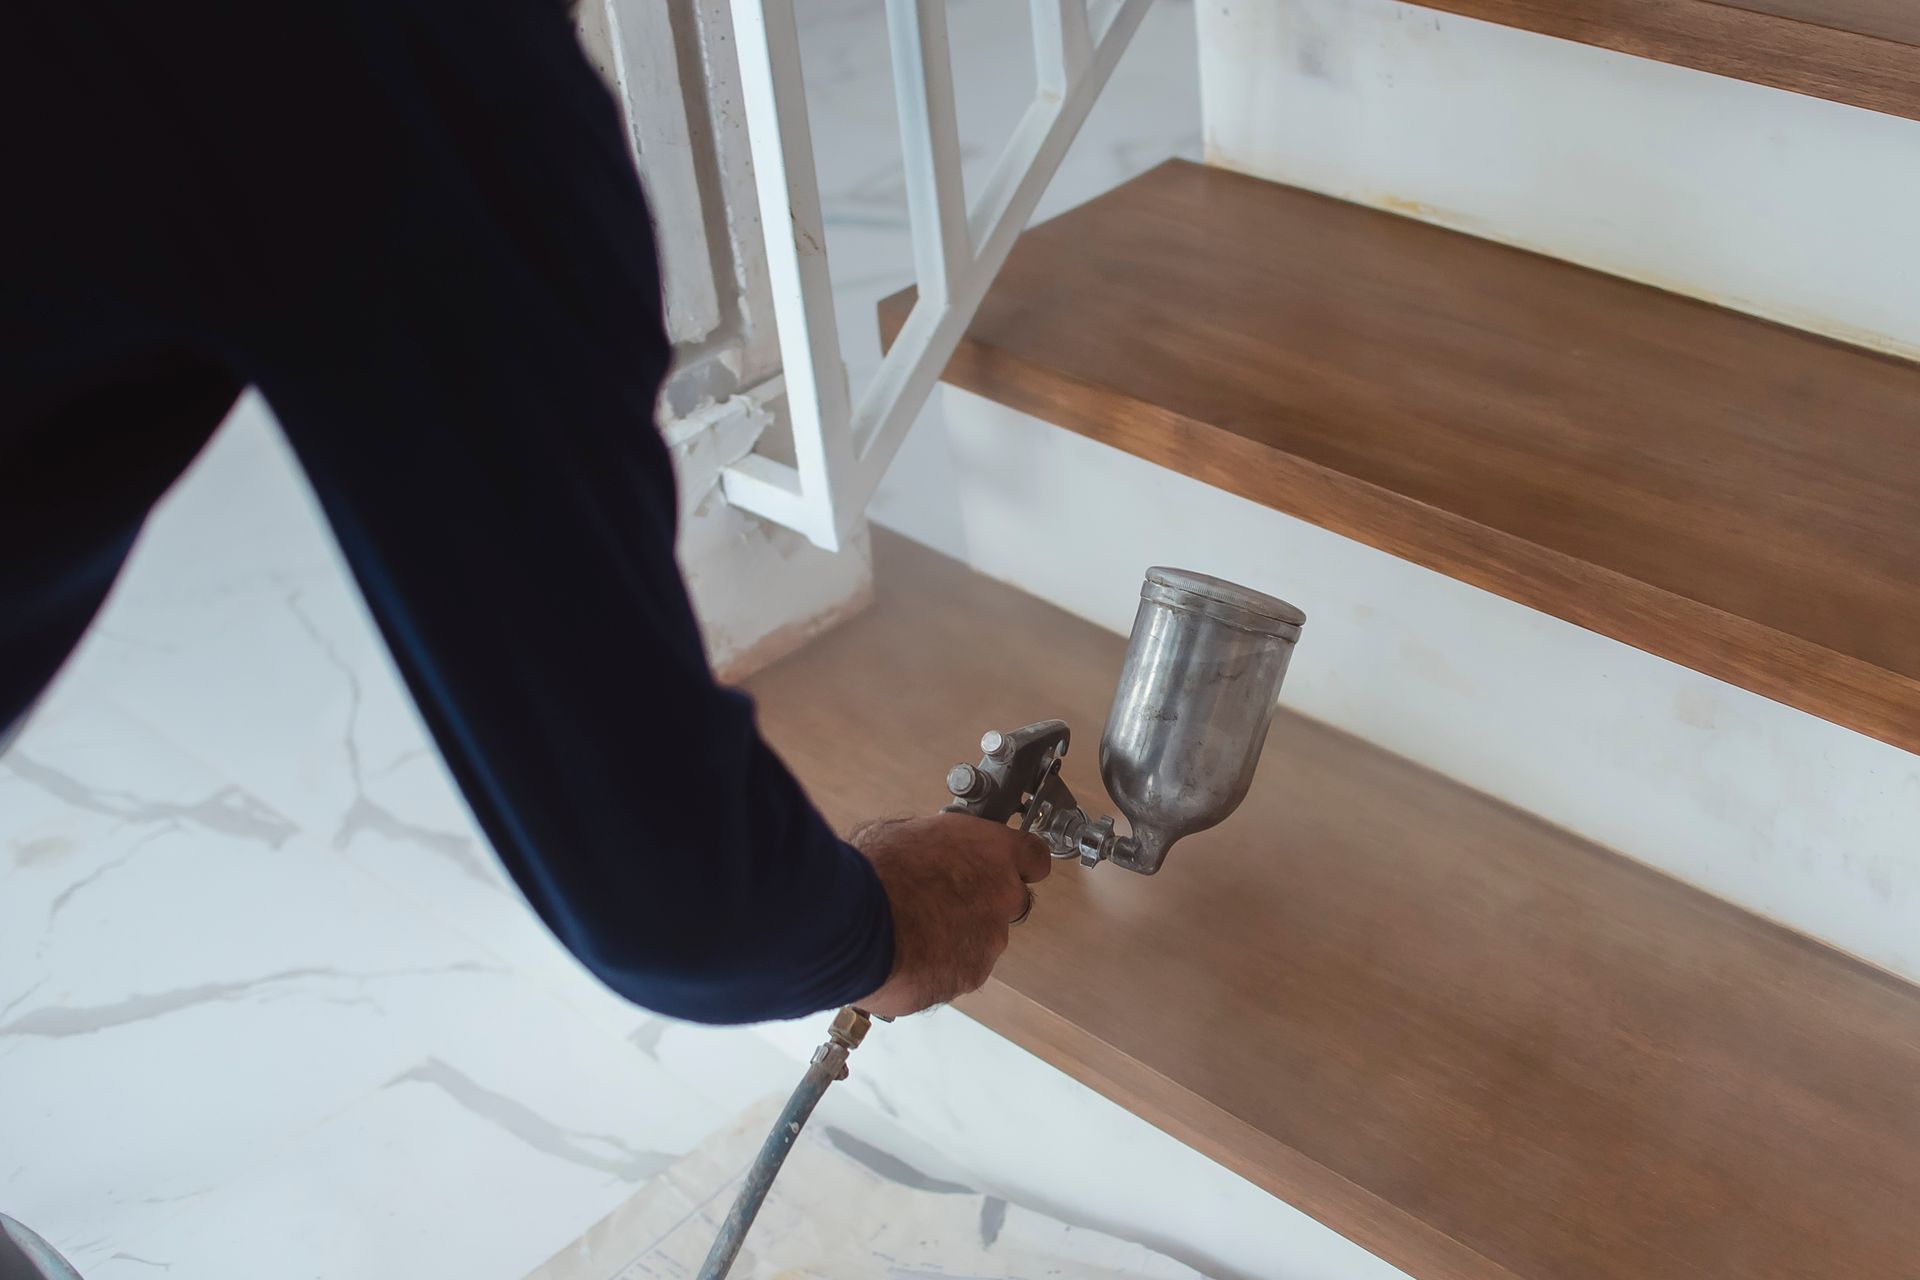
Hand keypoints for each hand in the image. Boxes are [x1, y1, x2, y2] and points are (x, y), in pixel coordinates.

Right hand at [851, 813, 1051, 1017]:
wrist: (856, 926)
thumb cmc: (877, 874)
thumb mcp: (909, 834)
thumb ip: (940, 845)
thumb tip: (933, 850)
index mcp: (994, 852)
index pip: (1035, 858)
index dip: (1018, 864)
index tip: (1005, 868)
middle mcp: (1003, 896)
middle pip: (1011, 902)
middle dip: (984, 902)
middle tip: (944, 899)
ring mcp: (990, 941)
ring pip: (983, 940)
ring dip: (958, 936)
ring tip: (913, 929)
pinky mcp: (969, 977)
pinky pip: (960, 969)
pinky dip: (940, 965)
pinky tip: (909, 953)